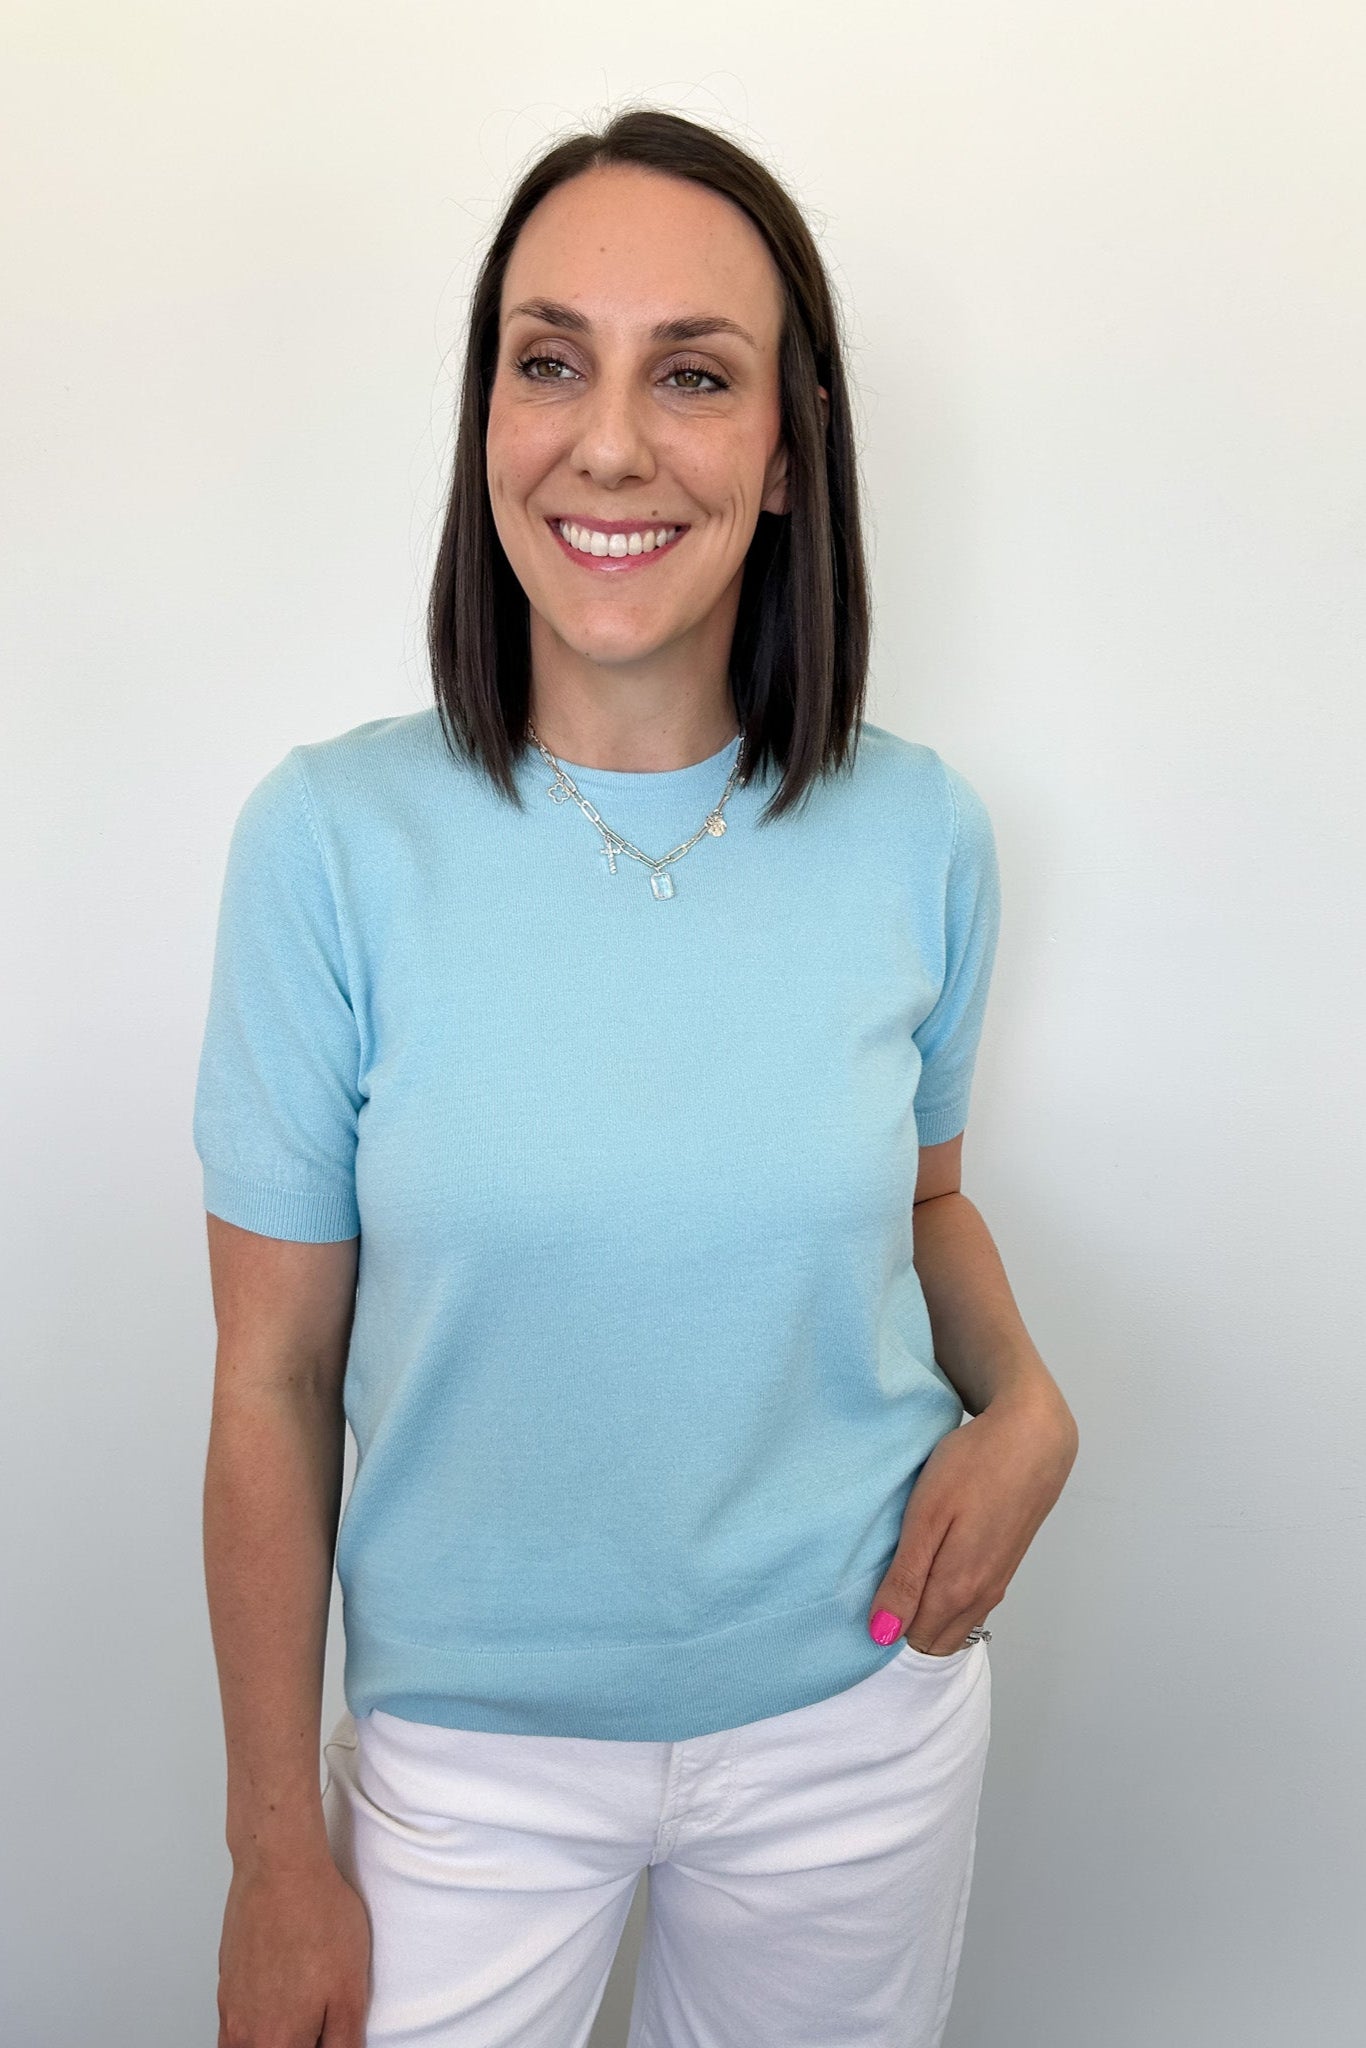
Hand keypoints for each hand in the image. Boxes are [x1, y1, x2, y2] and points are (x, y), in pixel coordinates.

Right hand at [218, 1853, 370, 2046]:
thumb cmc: (317, 1917)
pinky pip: (234, 2027)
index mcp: (279, 2042)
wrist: (279, 1867)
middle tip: (319, 2022)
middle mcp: (246, 2034)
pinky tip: (278, 2000)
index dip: (321, 2045)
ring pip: (246, 2047)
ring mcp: (230, 2010)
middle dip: (300, 2040)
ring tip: (299, 2013)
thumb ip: (344, 2039)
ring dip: (274, 2037)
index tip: (328, 2032)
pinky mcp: (225, 1985)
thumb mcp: (352, 1987)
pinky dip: (255, 2025)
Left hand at [868, 1381, 1077, 1653]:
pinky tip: (932, 1568)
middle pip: (936, 1641)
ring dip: (928, 1615)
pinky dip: (948, 1601)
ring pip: (956, 1624)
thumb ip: (905, 1579)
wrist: (1034, 1438)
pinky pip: (972, 1604)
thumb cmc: (972, 1468)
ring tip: (900, 1578)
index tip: (864, 1602)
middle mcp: (981, 1597)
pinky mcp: (1006, 1565)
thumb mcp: (926, 1517)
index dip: (886, 1629)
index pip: (913, 1641)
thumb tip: (883, 1635)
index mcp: (956, 1589)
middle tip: (878, 1591)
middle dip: (906, 1630)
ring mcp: (998, 1582)